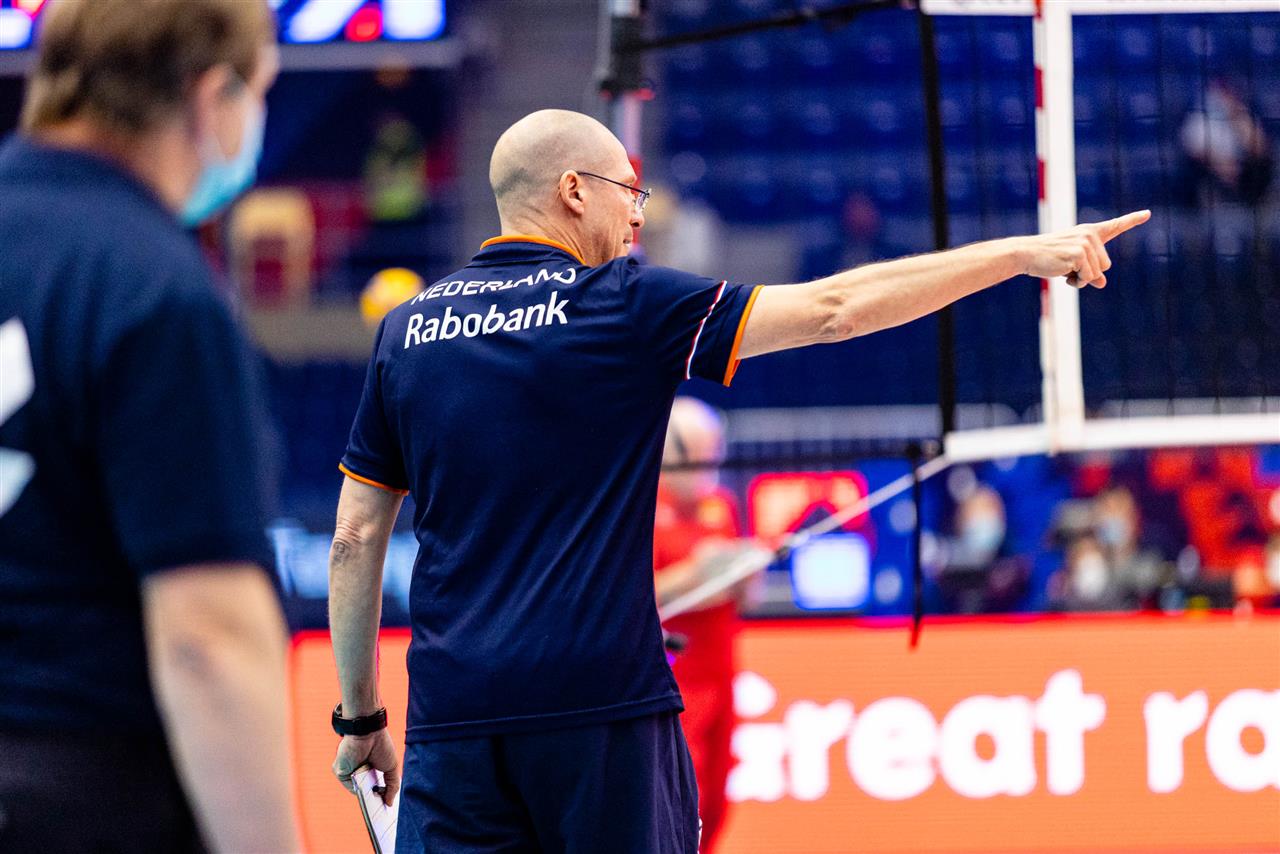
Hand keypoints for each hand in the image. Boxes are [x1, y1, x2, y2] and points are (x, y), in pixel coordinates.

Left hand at [332, 729, 400, 806]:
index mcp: (370, 769)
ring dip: (367, 797)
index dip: (381, 797)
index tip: (386, 810)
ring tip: (378, 803)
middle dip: (374, 802)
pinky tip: (369, 793)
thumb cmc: (381, 746)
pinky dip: (359, 791)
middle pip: (365, 792)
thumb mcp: (391, 768)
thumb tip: (389, 804)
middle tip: (382, 814)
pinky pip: (350, 786)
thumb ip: (392, 787)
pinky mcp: (340, 771)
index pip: (374, 788)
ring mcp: (349, 772)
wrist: (368, 733)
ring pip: (358, 790)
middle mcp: (359, 771)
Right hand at [1020, 209, 1150, 288]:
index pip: (1115, 225)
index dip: (1132, 220)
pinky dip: (1076, 281)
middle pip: (1106, 265)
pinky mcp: (1080, 254)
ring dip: (1081, 279)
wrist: (1026, 254)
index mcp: (1089, 232)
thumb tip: (1103, 283)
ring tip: (1063, 269)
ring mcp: (1086, 243)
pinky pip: (1088, 278)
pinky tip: (1062, 273)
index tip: (1147, 214)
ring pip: (1097, 274)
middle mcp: (1090, 235)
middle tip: (1067, 267)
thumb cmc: (1048, 258)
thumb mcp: (1072, 264)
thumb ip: (1090, 272)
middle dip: (1088, 273)